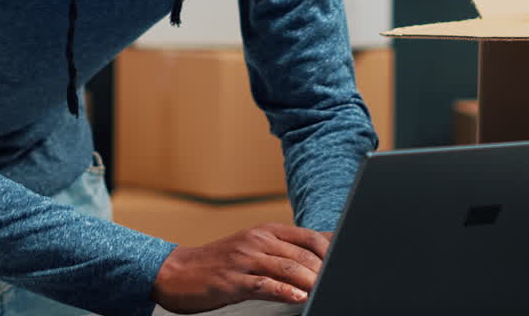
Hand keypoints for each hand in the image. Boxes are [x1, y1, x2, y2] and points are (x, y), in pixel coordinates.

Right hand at [151, 223, 331, 313]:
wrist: (178, 272)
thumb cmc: (221, 265)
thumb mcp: (255, 250)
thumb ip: (286, 252)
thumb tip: (324, 255)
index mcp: (266, 232)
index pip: (309, 237)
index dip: (332, 251)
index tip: (350, 264)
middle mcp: (257, 241)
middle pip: (302, 254)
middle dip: (325, 270)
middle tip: (342, 282)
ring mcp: (244, 259)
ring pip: (286, 267)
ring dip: (310, 281)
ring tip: (326, 290)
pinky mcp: (232, 280)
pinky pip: (263, 284)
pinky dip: (284, 291)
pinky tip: (299, 297)